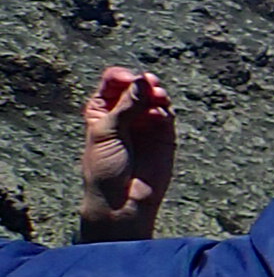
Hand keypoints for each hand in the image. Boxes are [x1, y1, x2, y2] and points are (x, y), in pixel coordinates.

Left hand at [78, 67, 173, 239]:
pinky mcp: (164, 135)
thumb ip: (127, 105)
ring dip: (157, 92)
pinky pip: (167, 113)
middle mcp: (125, 114)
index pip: (113, 82)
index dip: (122, 76)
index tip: (128, 78)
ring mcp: (145, 123)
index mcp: (102, 111)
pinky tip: (162, 110)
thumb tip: (143, 78)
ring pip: (154, 97)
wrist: (123, 200)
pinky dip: (166, 108)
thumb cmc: (105, 168)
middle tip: (149, 83)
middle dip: (143, 82)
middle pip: (137, 86)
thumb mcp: (107, 132)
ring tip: (158, 96)